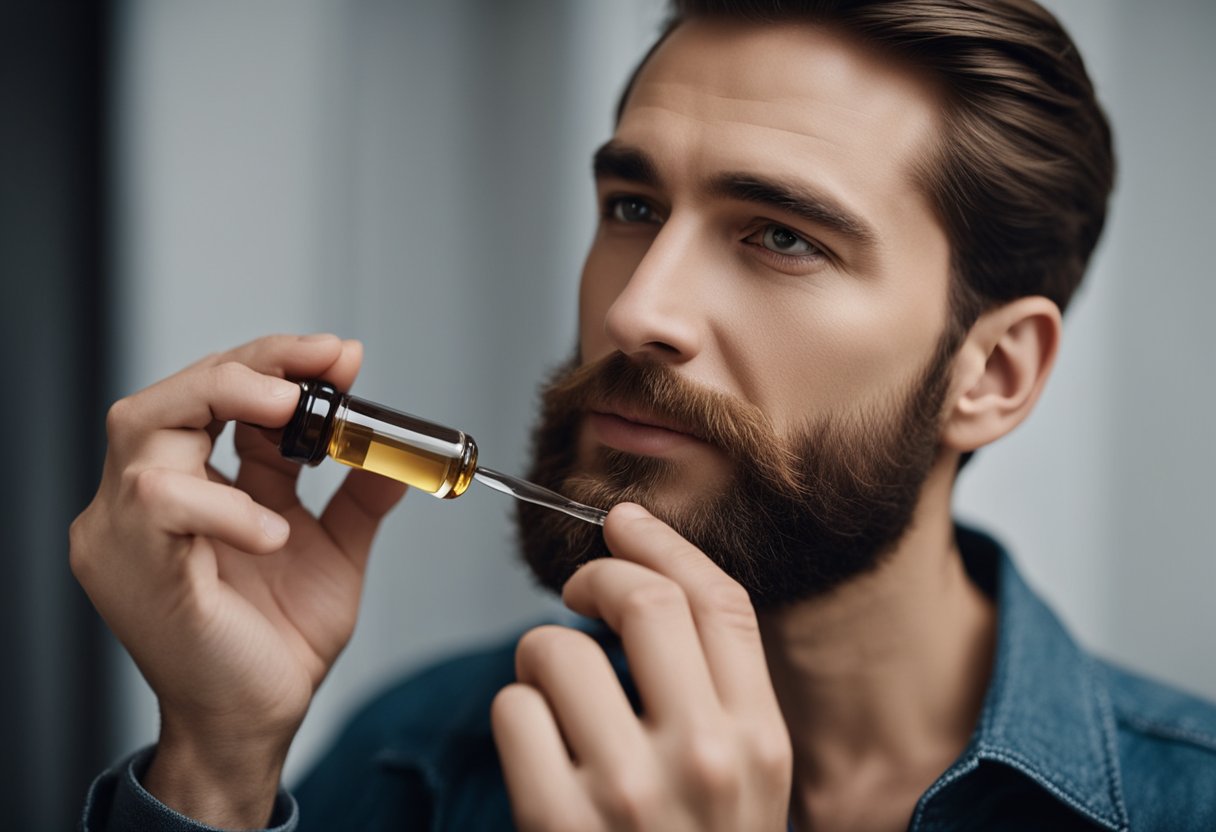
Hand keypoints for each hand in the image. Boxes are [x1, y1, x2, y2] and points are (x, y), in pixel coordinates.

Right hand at [70, 333, 406, 826]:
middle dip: (252, 364)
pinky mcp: (130, 563)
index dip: (279, 365)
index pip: (218, 395)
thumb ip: (358, 495)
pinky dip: (224, 505)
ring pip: (143, 425)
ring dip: (224, 400)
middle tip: (321, 363)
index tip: (342, 355)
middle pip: (174, 392)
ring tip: (293, 410)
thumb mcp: (334, 551)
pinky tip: (274, 531)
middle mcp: (149, 496)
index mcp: (197, 485)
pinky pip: (160, 502)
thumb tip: (397, 446)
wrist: (256, 719)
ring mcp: (129, 528)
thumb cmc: (279, 643)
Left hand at [492, 503, 792, 830]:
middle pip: (643, 601)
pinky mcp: (559, 824)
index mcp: (762, 739)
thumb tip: (649, 580)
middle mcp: (706, 757)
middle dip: (596, 577)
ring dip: (539, 659)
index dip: (665, 544)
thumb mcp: (746, 781)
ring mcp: (630, 792)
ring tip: (552, 697)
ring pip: (557, 651)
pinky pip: (513, 712)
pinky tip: (535, 752)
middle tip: (576, 592)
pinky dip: (513, 716)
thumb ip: (718, 693)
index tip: (626, 523)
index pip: (719, 601)